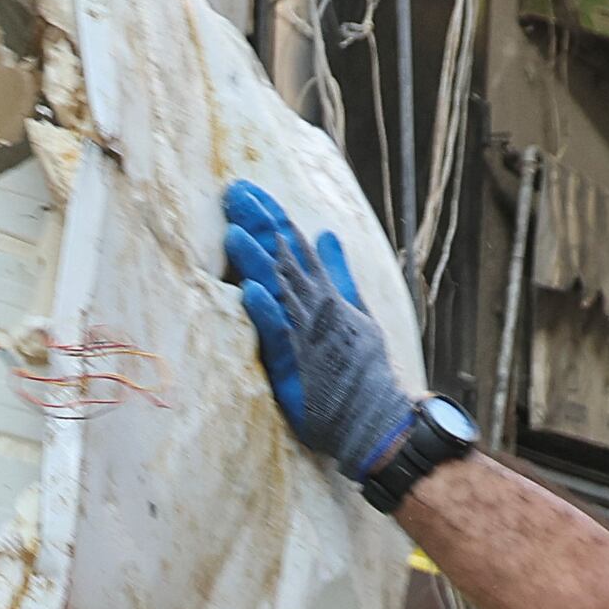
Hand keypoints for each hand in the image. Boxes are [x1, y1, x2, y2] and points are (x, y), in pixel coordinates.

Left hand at [218, 179, 419, 477]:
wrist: (375, 418)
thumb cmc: (362, 369)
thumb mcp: (356, 311)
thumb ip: (338, 272)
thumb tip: (326, 234)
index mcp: (326, 292)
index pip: (294, 244)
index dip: (271, 215)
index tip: (248, 190)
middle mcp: (315, 306)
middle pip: (283, 257)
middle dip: (259, 223)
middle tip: (234, 192)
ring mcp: (306, 333)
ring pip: (278, 288)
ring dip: (256, 261)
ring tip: (233, 232)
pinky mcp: (297, 364)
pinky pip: (278, 334)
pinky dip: (265, 312)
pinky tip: (249, 291)